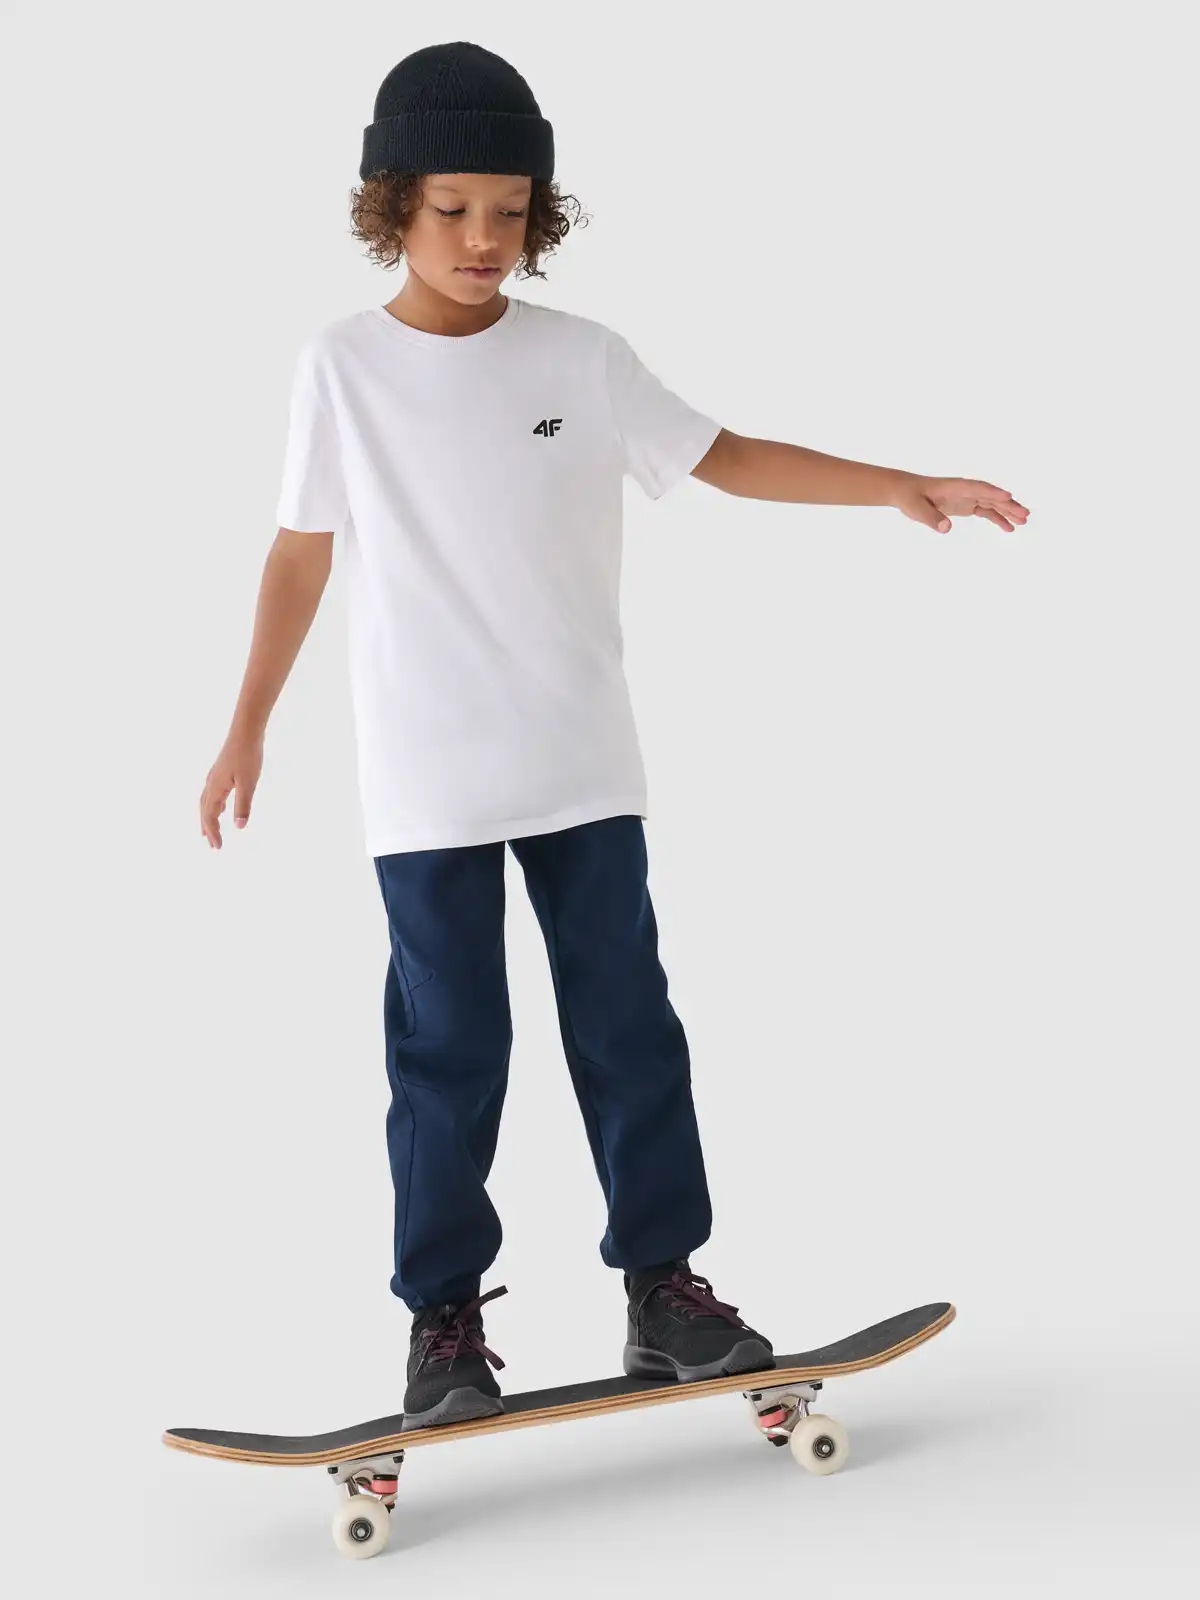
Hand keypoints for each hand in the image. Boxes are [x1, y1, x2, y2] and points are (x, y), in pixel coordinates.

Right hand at [200, 730, 263, 848]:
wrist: (245, 730)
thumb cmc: (248, 755)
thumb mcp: (248, 783)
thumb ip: (243, 805)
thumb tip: (239, 827)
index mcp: (215, 788)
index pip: (210, 816)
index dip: (213, 832)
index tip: (217, 848)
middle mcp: (211, 783)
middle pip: (204, 811)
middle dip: (208, 828)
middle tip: (212, 845)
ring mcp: (215, 776)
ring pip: (206, 802)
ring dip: (207, 817)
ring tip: (209, 830)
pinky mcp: (221, 771)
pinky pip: (212, 794)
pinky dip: (213, 805)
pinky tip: (220, 806)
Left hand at [892, 474, 1028, 533]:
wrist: (906, 491)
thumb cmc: (910, 497)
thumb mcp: (916, 509)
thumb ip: (931, 518)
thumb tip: (946, 529)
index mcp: (955, 487)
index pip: (978, 488)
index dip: (992, 492)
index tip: (1008, 497)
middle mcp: (965, 490)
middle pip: (991, 496)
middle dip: (1008, 505)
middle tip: (1025, 515)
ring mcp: (967, 497)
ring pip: (993, 503)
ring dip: (1008, 511)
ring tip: (1024, 521)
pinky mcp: (966, 505)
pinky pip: (986, 511)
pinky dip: (998, 518)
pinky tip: (1009, 528)